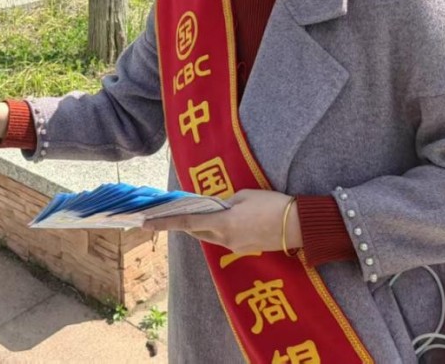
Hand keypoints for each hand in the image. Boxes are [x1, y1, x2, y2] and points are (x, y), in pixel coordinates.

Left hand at [143, 190, 301, 253]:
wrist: (299, 225)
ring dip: (206, 224)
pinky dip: (222, 228)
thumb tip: (218, 208)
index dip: (164, 222)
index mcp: (222, 223)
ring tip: (207, 210)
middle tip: (175, 209)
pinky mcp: (246, 249)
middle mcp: (224, 239)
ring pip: (211, 235)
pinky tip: (231, 217)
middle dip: (186, 221)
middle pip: (197, 230)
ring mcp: (235, 247)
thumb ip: (225, 203)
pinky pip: (226, 238)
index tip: (145, 222)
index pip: (186, 221)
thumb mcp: (245, 196)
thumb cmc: (272, 205)